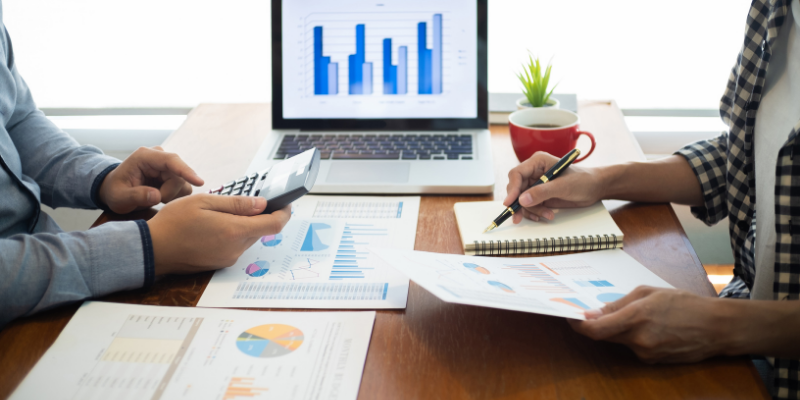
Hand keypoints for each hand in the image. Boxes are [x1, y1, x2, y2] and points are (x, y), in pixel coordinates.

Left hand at [98, 146, 203, 213]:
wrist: (113, 189)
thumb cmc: (115, 191)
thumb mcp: (119, 197)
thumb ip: (136, 196)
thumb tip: (157, 196)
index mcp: (145, 156)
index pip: (171, 160)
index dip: (186, 171)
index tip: (199, 182)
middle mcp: (159, 157)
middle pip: (178, 175)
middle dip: (169, 193)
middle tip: (153, 200)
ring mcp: (167, 165)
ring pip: (183, 182)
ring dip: (171, 195)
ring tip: (154, 197)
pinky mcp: (172, 174)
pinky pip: (183, 186)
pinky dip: (174, 196)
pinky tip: (160, 196)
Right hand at [147, 195, 291, 274]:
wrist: (152, 249)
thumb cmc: (174, 223)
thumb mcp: (205, 202)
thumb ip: (237, 204)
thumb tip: (262, 204)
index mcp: (234, 231)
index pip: (274, 225)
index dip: (284, 213)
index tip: (285, 204)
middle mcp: (236, 249)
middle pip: (261, 231)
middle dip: (261, 216)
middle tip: (251, 201)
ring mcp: (228, 258)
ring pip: (248, 238)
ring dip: (245, 225)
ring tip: (226, 212)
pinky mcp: (220, 263)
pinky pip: (236, 246)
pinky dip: (234, 234)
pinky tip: (217, 225)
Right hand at [504, 152, 606, 223]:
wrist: (595, 188)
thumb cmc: (583, 180)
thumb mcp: (563, 186)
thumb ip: (542, 192)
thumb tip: (522, 200)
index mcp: (538, 162)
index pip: (517, 174)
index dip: (512, 189)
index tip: (510, 203)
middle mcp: (534, 172)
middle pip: (516, 189)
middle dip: (518, 204)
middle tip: (518, 217)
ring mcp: (536, 184)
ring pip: (521, 200)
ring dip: (531, 210)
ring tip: (546, 215)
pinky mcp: (539, 195)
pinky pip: (529, 206)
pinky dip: (535, 212)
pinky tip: (546, 215)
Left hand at [567, 286, 729, 362]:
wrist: (717, 328)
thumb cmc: (685, 304)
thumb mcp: (650, 293)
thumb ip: (619, 304)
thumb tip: (594, 313)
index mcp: (636, 317)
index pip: (595, 329)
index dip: (578, 325)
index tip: (570, 316)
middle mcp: (638, 339)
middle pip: (604, 336)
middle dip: (598, 324)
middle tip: (594, 311)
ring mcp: (646, 353)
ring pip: (620, 341)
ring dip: (620, 330)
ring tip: (640, 315)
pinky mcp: (653, 361)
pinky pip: (634, 347)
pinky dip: (634, 337)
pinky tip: (652, 327)